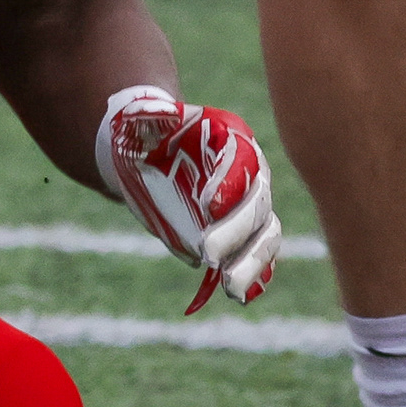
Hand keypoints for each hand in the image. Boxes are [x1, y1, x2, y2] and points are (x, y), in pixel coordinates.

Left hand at [94, 85, 281, 313]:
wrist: (144, 158)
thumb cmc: (144, 134)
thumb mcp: (140, 120)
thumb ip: (151, 115)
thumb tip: (162, 111)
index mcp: (231, 138)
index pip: (242, 159)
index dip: (230, 182)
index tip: (209, 204)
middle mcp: (250, 174)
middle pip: (257, 204)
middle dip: (236, 230)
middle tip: (208, 252)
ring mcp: (249, 208)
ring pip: (265, 236)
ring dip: (252, 262)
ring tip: (231, 287)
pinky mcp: (240, 237)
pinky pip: (256, 257)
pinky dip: (254, 277)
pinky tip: (240, 295)